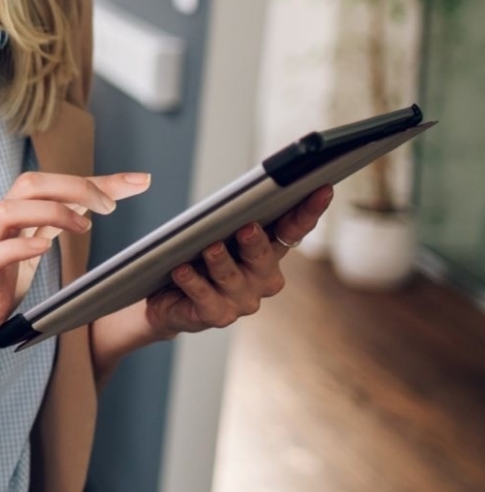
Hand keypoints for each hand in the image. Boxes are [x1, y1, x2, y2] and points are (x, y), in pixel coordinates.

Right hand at [0, 170, 150, 378]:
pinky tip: (43, 249)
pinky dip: (20, 246)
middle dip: (75, 186)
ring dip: (51, 211)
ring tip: (83, 225)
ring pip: (10, 208)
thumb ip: (54, 226)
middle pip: (31, 183)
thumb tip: (90, 205)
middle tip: (111, 206)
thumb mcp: (29, 252)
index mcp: (15, 216)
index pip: (57, 185)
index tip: (140, 181)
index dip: (100, 180)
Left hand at [92, 185, 333, 373]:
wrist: (169, 299)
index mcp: (268, 250)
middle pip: (264, 257)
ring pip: (232, 278)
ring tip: (211, 247)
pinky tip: (182, 270)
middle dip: (256, 242)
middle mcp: (261, 277)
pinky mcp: (216, 315)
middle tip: (248, 227)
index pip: (293, 229)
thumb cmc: (196, 256)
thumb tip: (176, 176)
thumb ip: (216, 207)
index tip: (322, 189)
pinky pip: (205, 297)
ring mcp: (241, 300)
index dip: (308, 211)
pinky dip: (193, 282)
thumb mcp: (209, 228)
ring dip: (221, 262)